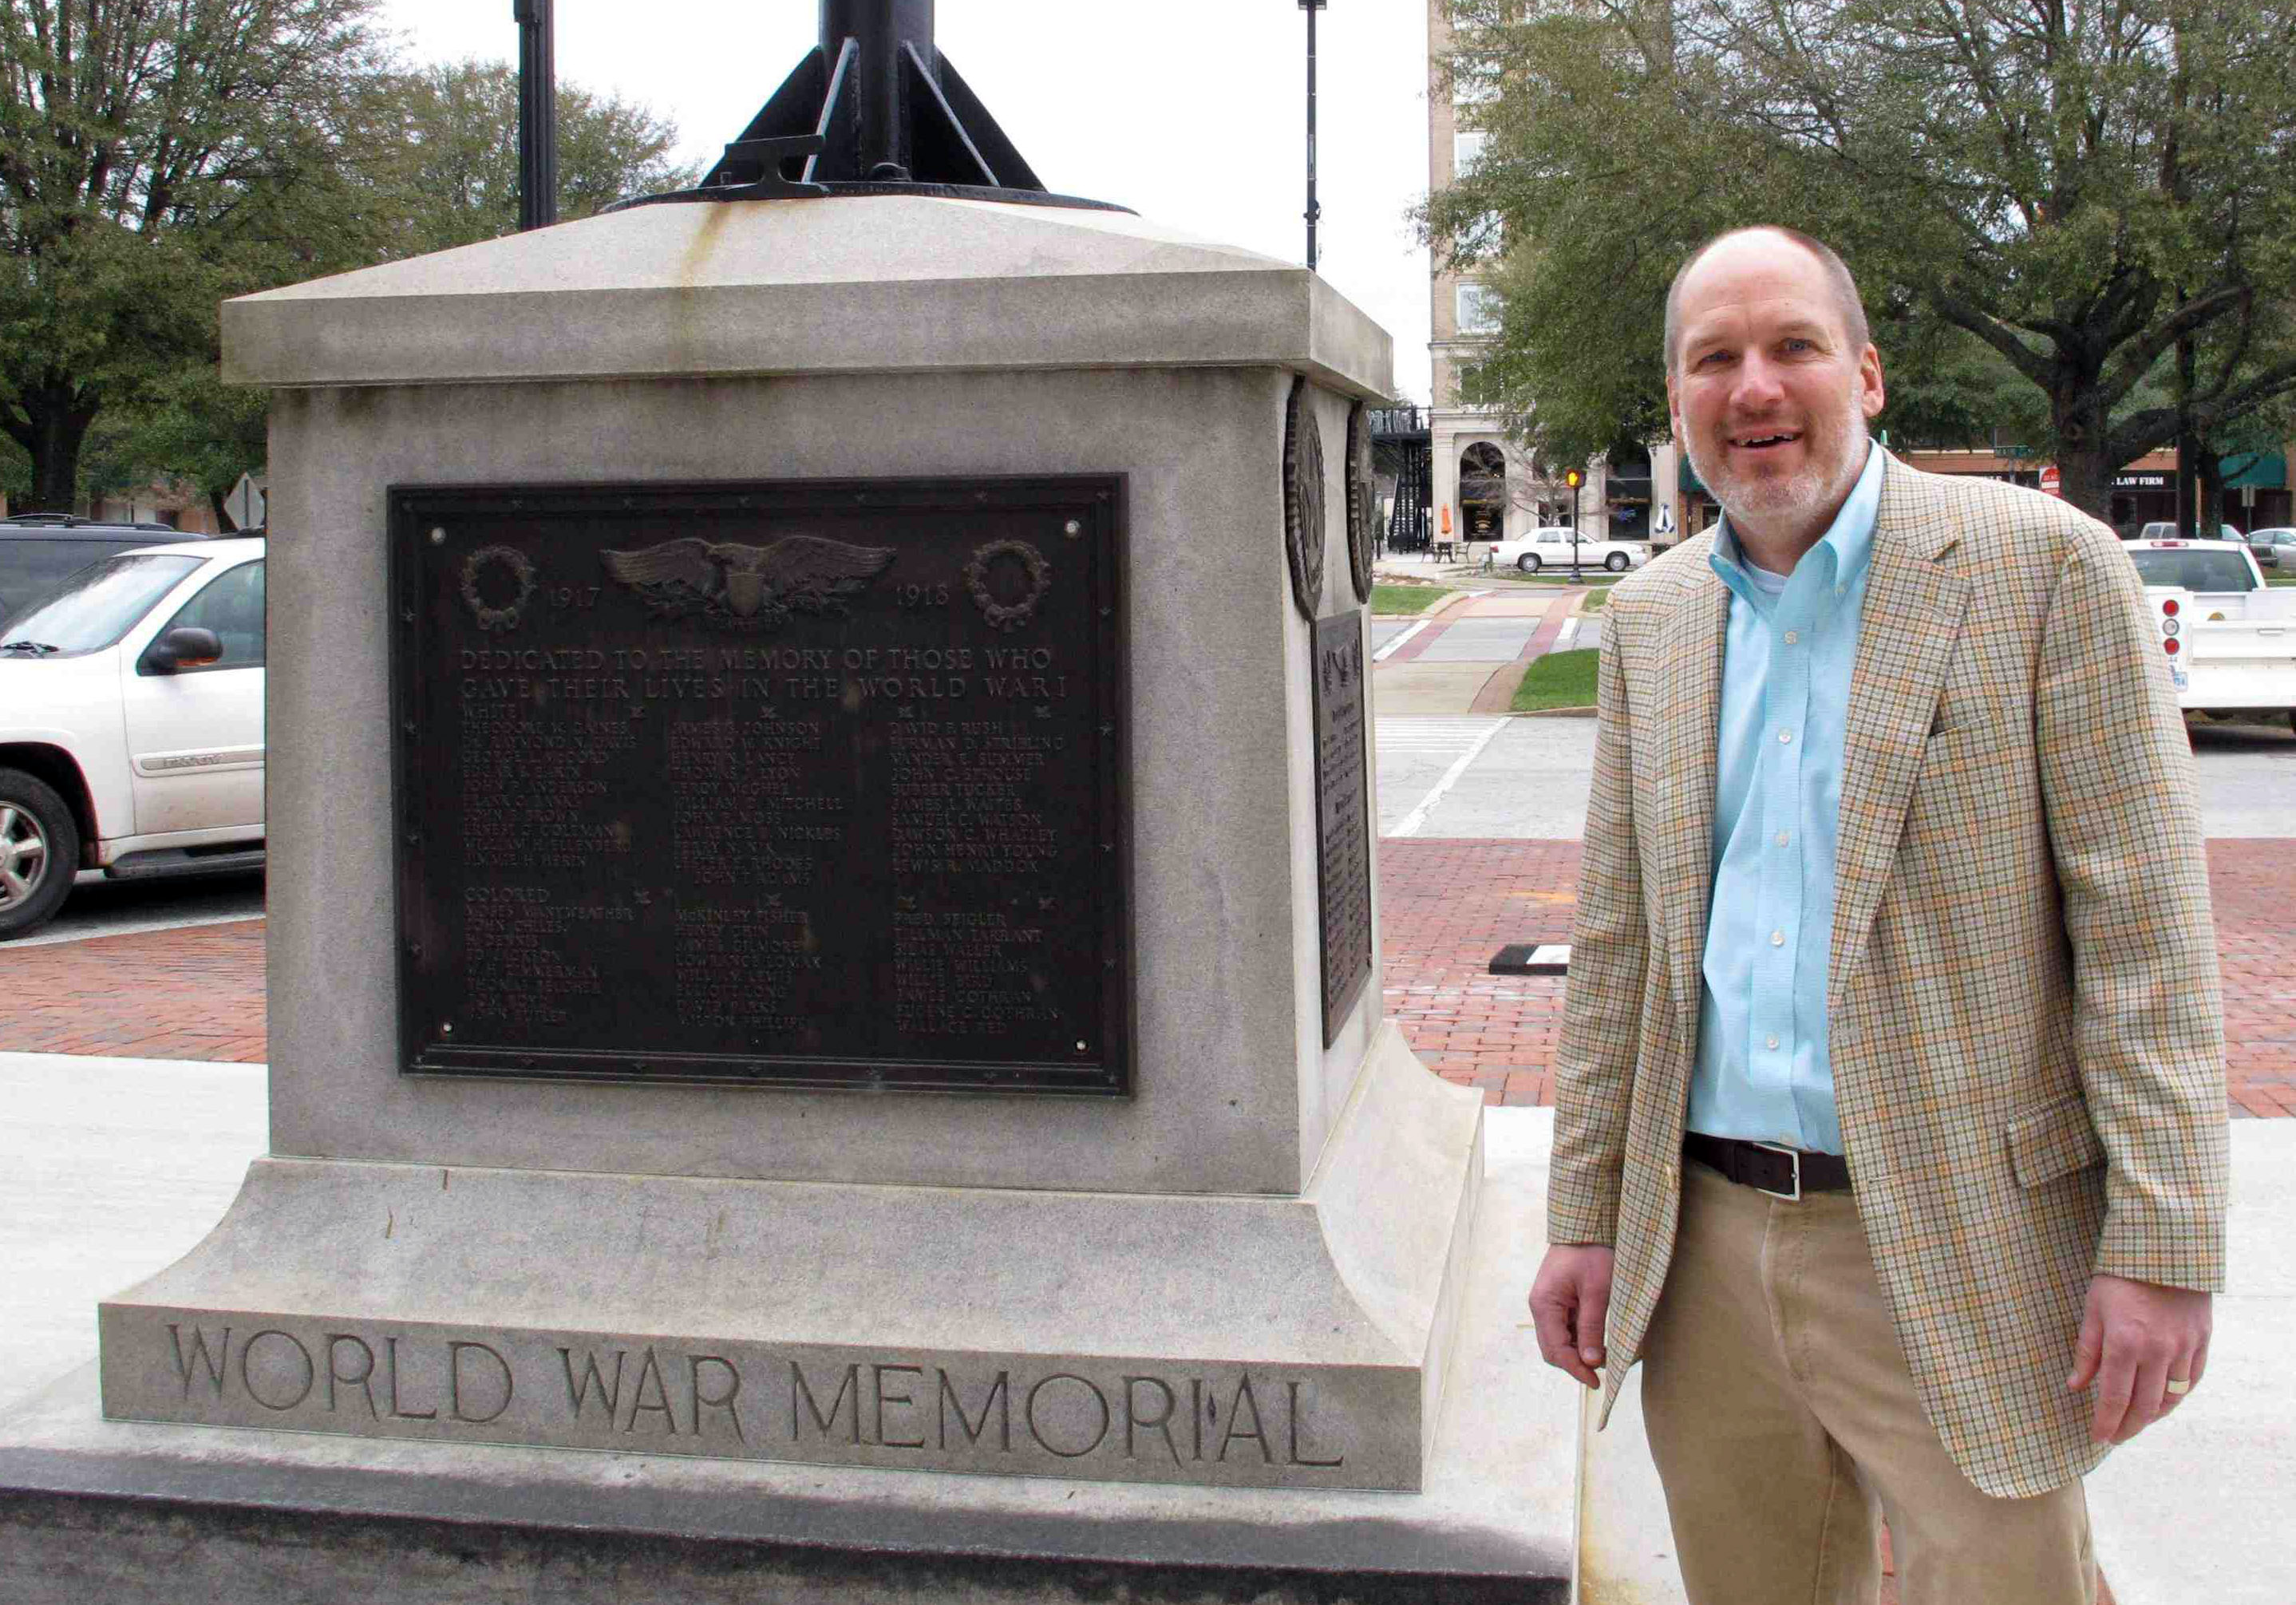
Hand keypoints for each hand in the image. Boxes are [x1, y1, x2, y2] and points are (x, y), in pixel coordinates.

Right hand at [1529, 1244, 1615, 1387]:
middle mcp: (1541, 1306)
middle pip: (1552, 1349)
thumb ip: (1592, 1327)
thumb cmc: (1593, 1253)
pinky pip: (1565, 1328)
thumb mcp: (1597, 1291)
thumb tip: (1591, 1362)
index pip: (1556, 1349)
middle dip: (1574, 1364)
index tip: (1597, 1382)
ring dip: (1577, 1353)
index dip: (1575, 1369)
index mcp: (1544, 1304)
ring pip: (1558, 1341)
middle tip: (1601, 1375)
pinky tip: (1597, 1342)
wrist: (1588, 1223)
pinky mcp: (1558, 1300)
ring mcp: (1548, 1303)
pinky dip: (1579, 1340)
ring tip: (1604, 1358)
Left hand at [2066, 1273, 2211, 1443]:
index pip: (2114, 1398)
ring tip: (2136, 1422)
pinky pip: (2192, 1380)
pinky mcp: (2201, 1341)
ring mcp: (2183, 1348)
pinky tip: (2164, 1401)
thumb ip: (2086, 1350)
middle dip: (2128, 1426)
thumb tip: (2075, 1386)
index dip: (2105, 1422)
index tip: (2097, 1437)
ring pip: (2171, 1397)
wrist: (2165, 1249)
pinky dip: (2177, 1396)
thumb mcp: (2092, 1309)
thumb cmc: (2119, 1276)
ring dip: (2153, 1415)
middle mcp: (2157, 1352)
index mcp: (2124, 1344)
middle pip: (2144, 1406)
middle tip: (2116, 1437)